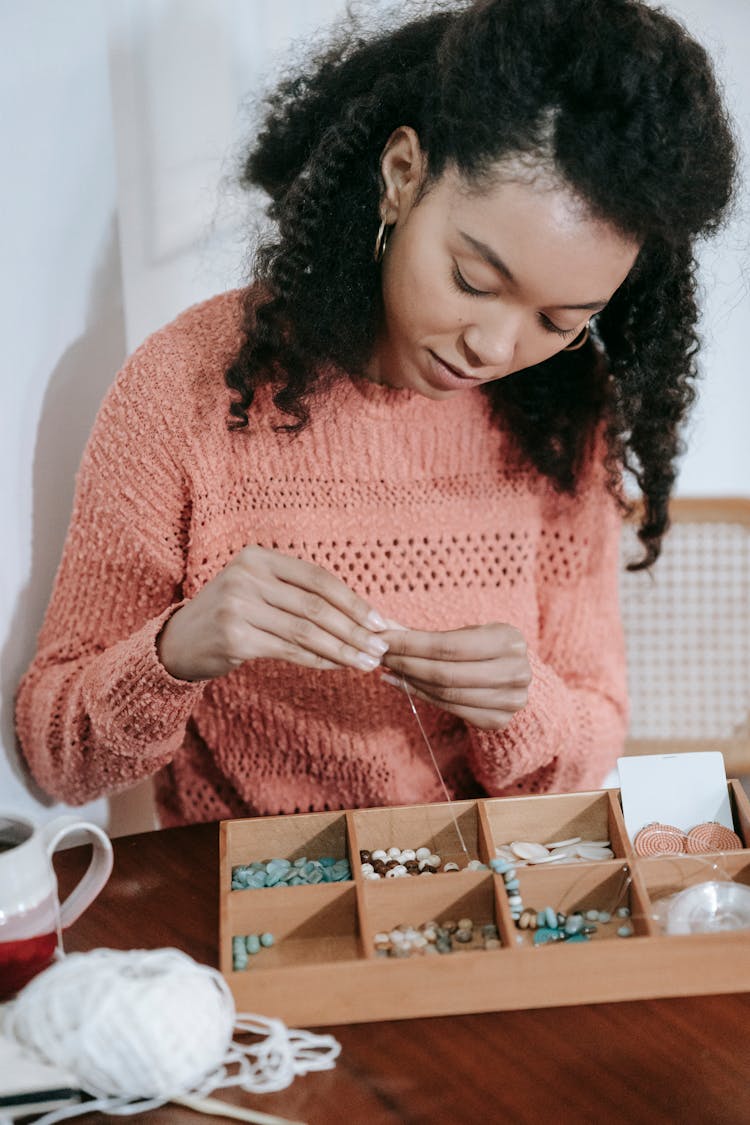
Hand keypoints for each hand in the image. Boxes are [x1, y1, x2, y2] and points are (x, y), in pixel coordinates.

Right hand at [157, 545, 389, 680]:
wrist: (180, 642)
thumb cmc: (233, 614)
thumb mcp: (261, 590)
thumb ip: (302, 595)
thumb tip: (364, 616)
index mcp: (258, 557)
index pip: (318, 578)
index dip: (353, 601)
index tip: (381, 622)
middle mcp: (246, 577)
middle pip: (315, 606)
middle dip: (354, 630)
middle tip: (382, 648)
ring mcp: (237, 607)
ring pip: (306, 631)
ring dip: (342, 649)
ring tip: (367, 662)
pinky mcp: (234, 638)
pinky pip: (289, 651)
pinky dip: (318, 660)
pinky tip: (338, 666)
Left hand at [380, 622, 530, 730]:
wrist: (512, 674)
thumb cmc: (482, 648)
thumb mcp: (464, 633)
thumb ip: (426, 633)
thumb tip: (382, 626)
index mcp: (509, 640)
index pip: (449, 645)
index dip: (411, 644)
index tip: (382, 639)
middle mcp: (516, 672)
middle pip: (446, 673)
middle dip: (406, 663)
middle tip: (379, 655)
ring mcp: (510, 700)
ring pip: (445, 693)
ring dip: (409, 681)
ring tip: (387, 669)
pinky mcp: (499, 720)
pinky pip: (449, 709)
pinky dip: (420, 695)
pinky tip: (401, 684)